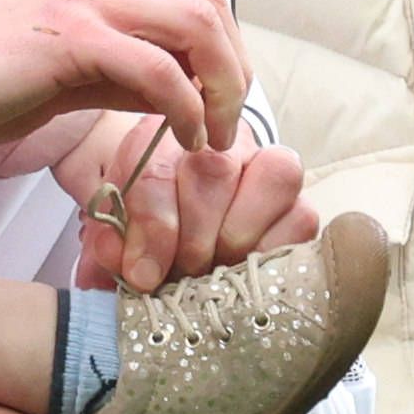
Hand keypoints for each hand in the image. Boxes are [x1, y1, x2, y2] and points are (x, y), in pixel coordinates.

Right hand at [0, 0, 247, 154]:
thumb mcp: (56, 67)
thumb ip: (117, 69)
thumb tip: (176, 92)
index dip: (221, 47)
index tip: (220, 100)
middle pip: (206, 1)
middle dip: (234, 66)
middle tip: (229, 122)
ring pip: (196, 23)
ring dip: (223, 85)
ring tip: (215, 136)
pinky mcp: (69, 34)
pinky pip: (158, 67)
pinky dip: (188, 107)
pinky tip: (185, 138)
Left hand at [73, 119, 309, 288]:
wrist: (180, 252)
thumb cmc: (147, 243)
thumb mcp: (117, 241)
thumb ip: (111, 247)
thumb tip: (124, 264)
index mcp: (166, 140)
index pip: (159, 168)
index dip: (152, 225)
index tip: (140, 272)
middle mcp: (221, 141)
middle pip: (214, 170)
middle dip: (193, 236)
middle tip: (180, 274)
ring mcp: (268, 167)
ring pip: (273, 176)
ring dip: (237, 236)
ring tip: (214, 273)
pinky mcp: (299, 204)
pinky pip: (302, 216)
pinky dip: (273, 250)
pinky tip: (243, 273)